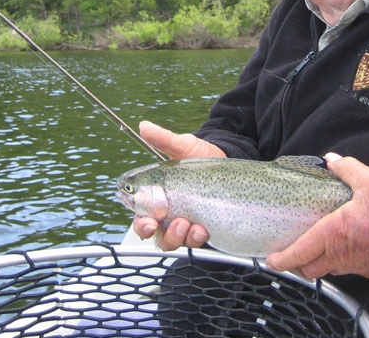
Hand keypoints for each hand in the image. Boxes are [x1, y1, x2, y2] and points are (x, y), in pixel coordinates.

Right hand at [132, 120, 224, 249]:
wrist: (226, 159)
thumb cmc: (200, 155)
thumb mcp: (183, 146)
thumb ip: (163, 139)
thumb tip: (144, 126)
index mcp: (157, 199)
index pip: (141, 217)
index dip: (141, 223)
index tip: (149, 220)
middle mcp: (169, 214)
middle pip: (156, 235)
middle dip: (162, 234)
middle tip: (172, 223)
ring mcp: (187, 223)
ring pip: (175, 241)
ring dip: (179, 237)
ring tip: (190, 224)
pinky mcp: (204, 228)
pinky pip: (195, 242)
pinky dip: (197, 238)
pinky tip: (203, 229)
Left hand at [266, 153, 368, 279]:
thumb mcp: (368, 180)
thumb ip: (347, 169)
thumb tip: (332, 159)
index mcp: (333, 234)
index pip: (300, 252)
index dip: (283, 259)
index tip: (272, 261)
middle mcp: (342, 254)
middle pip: (312, 268)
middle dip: (300, 263)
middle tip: (294, 253)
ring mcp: (358, 265)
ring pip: (332, 268)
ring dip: (323, 261)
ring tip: (320, 247)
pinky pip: (352, 267)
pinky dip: (345, 260)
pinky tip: (349, 246)